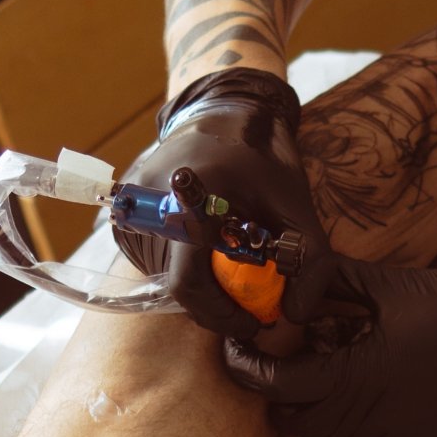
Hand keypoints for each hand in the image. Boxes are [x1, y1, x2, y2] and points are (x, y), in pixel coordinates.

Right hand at [114, 69, 330, 339]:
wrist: (223, 114)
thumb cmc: (264, 160)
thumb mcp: (299, 206)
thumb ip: (311, 261)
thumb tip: (294, 315)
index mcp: (191, 197)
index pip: (190, 282)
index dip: (221, 314)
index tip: (253, 322)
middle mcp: (150, 203)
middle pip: (178, 285)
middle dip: (217, 305)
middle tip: (249, 304)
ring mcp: (132, 209)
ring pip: (166, 277)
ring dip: (203, 285)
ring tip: (232, 265)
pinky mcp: (126, 215)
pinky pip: (156, 260)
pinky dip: (186, 267)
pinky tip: (208, 247)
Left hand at [224, 253, 436, 436]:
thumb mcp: (395, 283)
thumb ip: (333, 280)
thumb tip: (284, 280)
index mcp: (358, 371)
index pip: (273, 383)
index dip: (246, 367)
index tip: (238, 350)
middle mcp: (369, 419)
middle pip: (291, 418)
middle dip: (285, 387)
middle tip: (306, 355)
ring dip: (319, 415)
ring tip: (345, 378)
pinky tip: (373, 412)